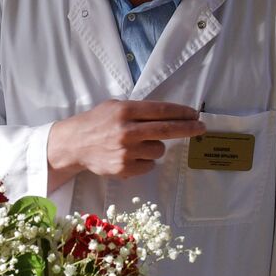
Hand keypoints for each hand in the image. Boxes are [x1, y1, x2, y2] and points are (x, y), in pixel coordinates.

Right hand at [48, 100, 205, 180]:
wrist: (75, 144)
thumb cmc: (98, 122)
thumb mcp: (115, 106)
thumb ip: (139, 110)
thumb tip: (171, 114)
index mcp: (126, 110)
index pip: (162, 111)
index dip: (182, 113)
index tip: (195, 114)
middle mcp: (127, 130)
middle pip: (167, 130)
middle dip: (188, 129)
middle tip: (201, 128)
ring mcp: (126, 151)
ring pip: (158, 150)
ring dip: (154, 147)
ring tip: (137, 144)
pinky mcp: (124, 168)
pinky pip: (149, 166)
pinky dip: (145, 162)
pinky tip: (131, 156)